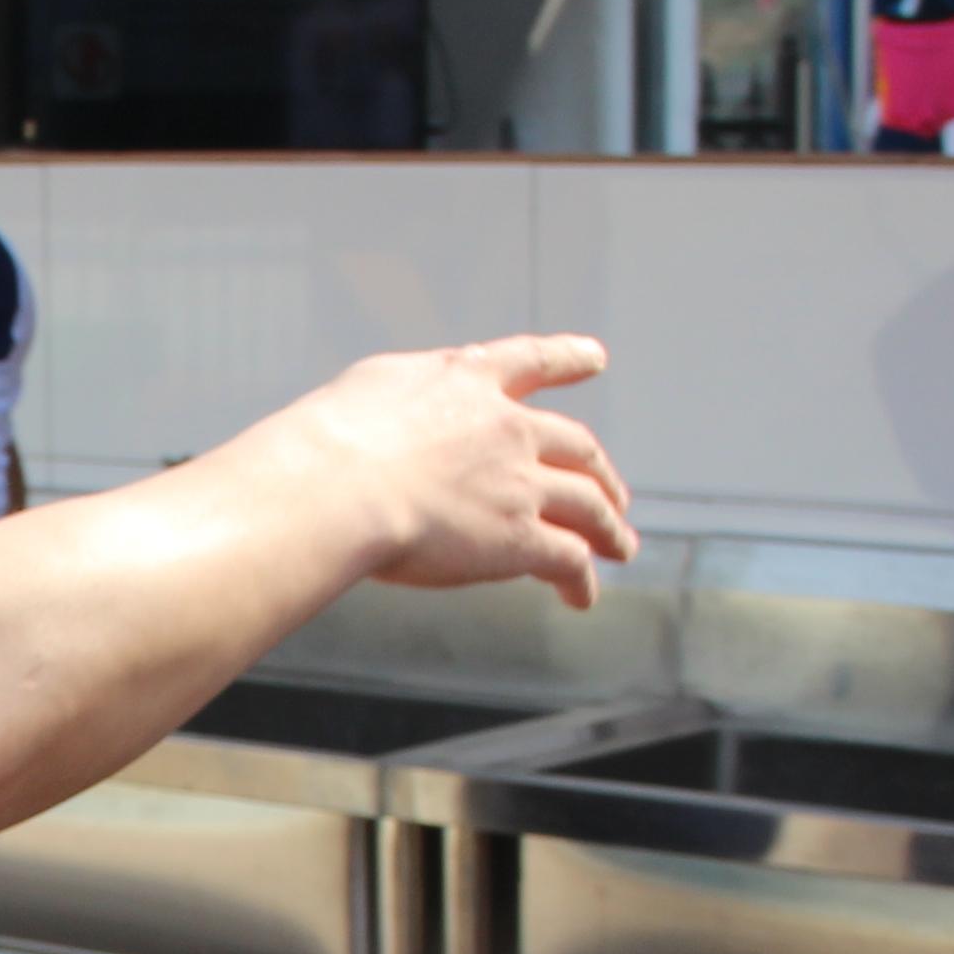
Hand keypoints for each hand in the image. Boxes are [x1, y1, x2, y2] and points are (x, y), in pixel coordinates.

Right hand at [262, 334, 631, 605]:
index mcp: (468, 380)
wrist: (339, 486)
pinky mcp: (520, 539)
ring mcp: (521, 485)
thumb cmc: (332, 438)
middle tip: (612, 493)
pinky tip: (582, 596)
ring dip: (610, 529)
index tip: (595, 358)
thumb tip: (404, 408)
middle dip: (601, 472)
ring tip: (621, 547)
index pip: (530, 360)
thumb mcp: (374, 387)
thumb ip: (409, 394)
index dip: (568, 358)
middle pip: (577, 447)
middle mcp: (508, 428)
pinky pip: (568, 560)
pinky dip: (582, 580)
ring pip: (589, 506)